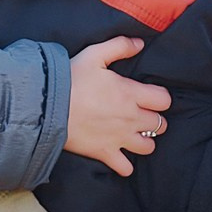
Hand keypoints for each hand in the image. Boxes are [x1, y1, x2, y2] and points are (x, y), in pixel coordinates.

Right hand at [66, 36, 171, 175]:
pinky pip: (126, 168)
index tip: (148, 95)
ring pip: (148, 147)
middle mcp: (130, 118)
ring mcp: (119, 138)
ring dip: (144, 140)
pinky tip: (119, 154)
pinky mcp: (105, 153)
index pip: (164, 100)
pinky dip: (125, 164)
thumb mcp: (94, 54)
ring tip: (132, 134)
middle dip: (154, 119)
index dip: (159, 97)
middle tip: (140, 114)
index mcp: (130, 93)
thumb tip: (140, 43)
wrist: (47, 105)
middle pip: (160, 124)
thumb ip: (120, 46)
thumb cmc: (71, 78)